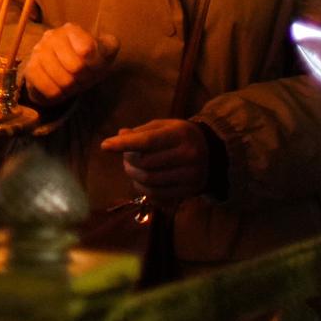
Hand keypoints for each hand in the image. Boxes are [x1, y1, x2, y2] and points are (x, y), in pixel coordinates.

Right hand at [21, 23, 116, 103]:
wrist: (63, 72)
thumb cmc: (87, 61)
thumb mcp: (103, 52)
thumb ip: (110, 46)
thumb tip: (101, 49)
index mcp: (71, 30)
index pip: (87, 49)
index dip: (95, 64)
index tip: (93, 65)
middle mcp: (52, 37)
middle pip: (76, 67)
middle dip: (84, 78)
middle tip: (82, 77)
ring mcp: (38, 52)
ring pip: (64, 81)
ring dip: (72, 88)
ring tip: (71, 82)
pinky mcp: (29, 69)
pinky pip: (49, 90)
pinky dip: (59, 95)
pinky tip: (59, 89)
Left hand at [100, 118, 215, 205]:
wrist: (214, 153)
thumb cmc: (181, 136)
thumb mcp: (165, 126)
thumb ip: (142, 131)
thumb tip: (120, 136)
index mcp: (180, 134)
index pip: (147, 141)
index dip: (124, 144)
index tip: (105, 146)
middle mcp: (187, 156)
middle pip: (145, 163)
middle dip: (128, 160)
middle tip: (125, 156)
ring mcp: (190, 176)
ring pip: (149, 180)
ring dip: (133, 175)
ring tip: (131, 168)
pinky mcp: (189, 191)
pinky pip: (157, 194)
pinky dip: (143, 188)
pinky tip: (141, 180)